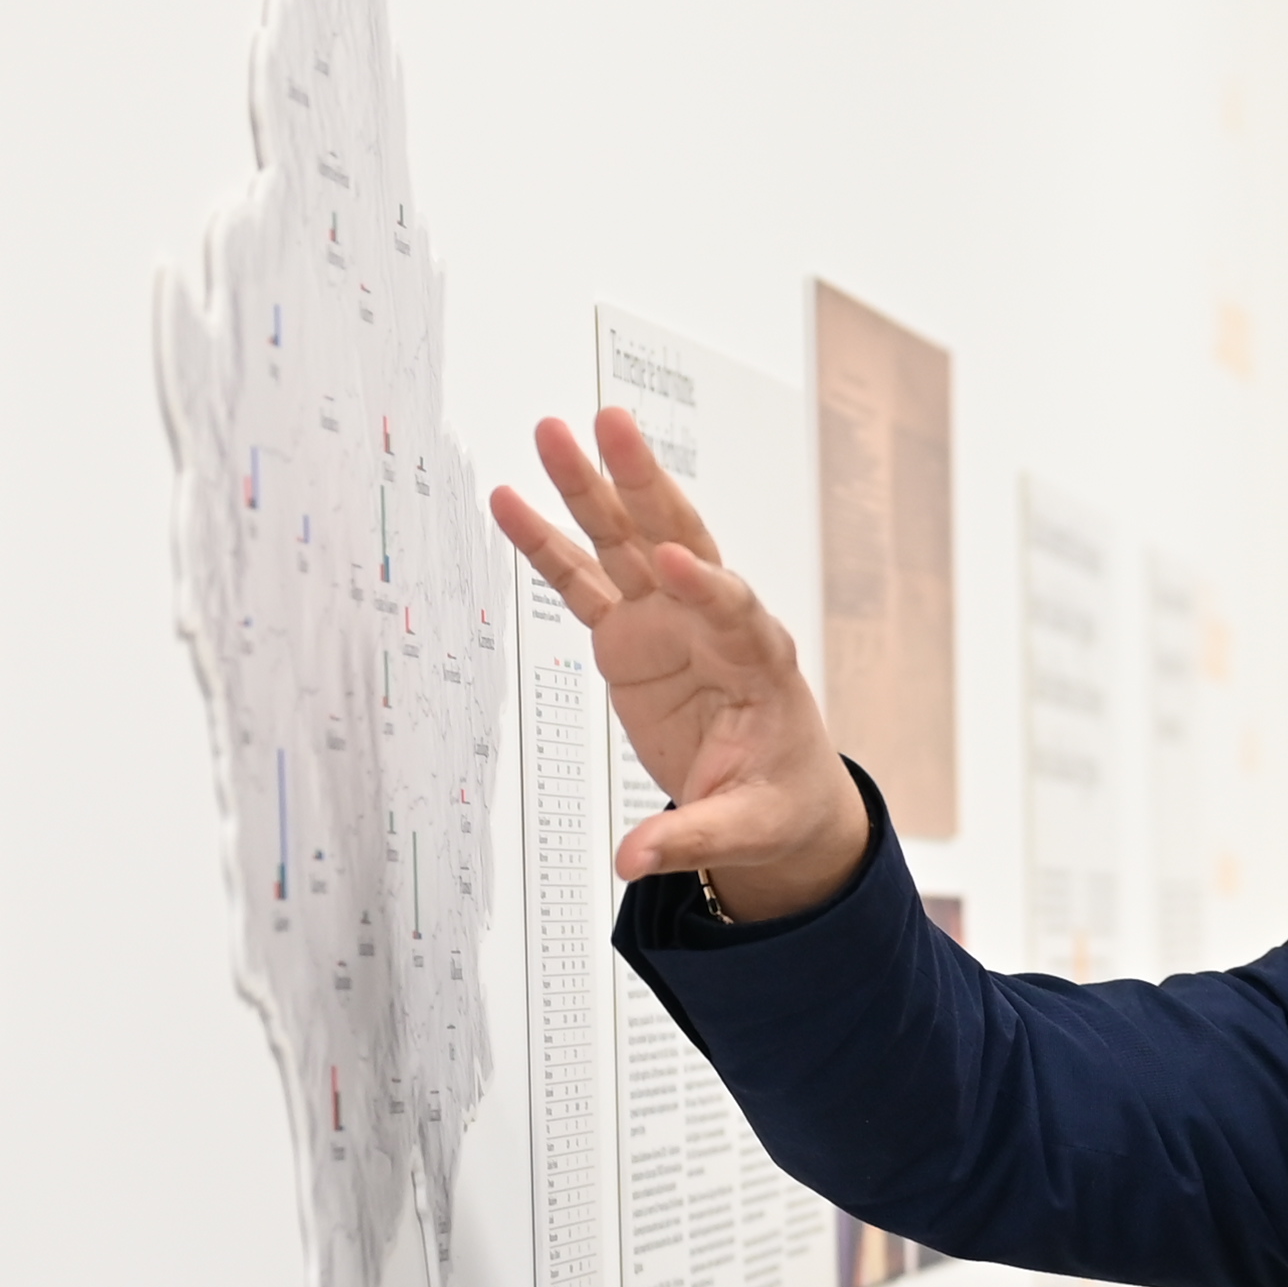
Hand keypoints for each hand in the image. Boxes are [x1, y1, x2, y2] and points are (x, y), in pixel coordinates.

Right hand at [488, 405, 866, 920]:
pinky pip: (582, 581)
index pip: (733, 611)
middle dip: (647, 486)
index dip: (704, 587)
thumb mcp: (746, 829)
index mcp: (760, 660)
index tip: (671, 562)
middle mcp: (711, 623)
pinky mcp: (628, 636)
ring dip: (592, 487)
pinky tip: (511, 499)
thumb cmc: (776, 800)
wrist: (774, 795)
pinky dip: (547, 542)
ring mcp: (665, 622)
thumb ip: (689, 838)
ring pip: (626, 542)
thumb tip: (635, 859)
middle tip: (614, 427)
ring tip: (552, 431)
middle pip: (678, 540)